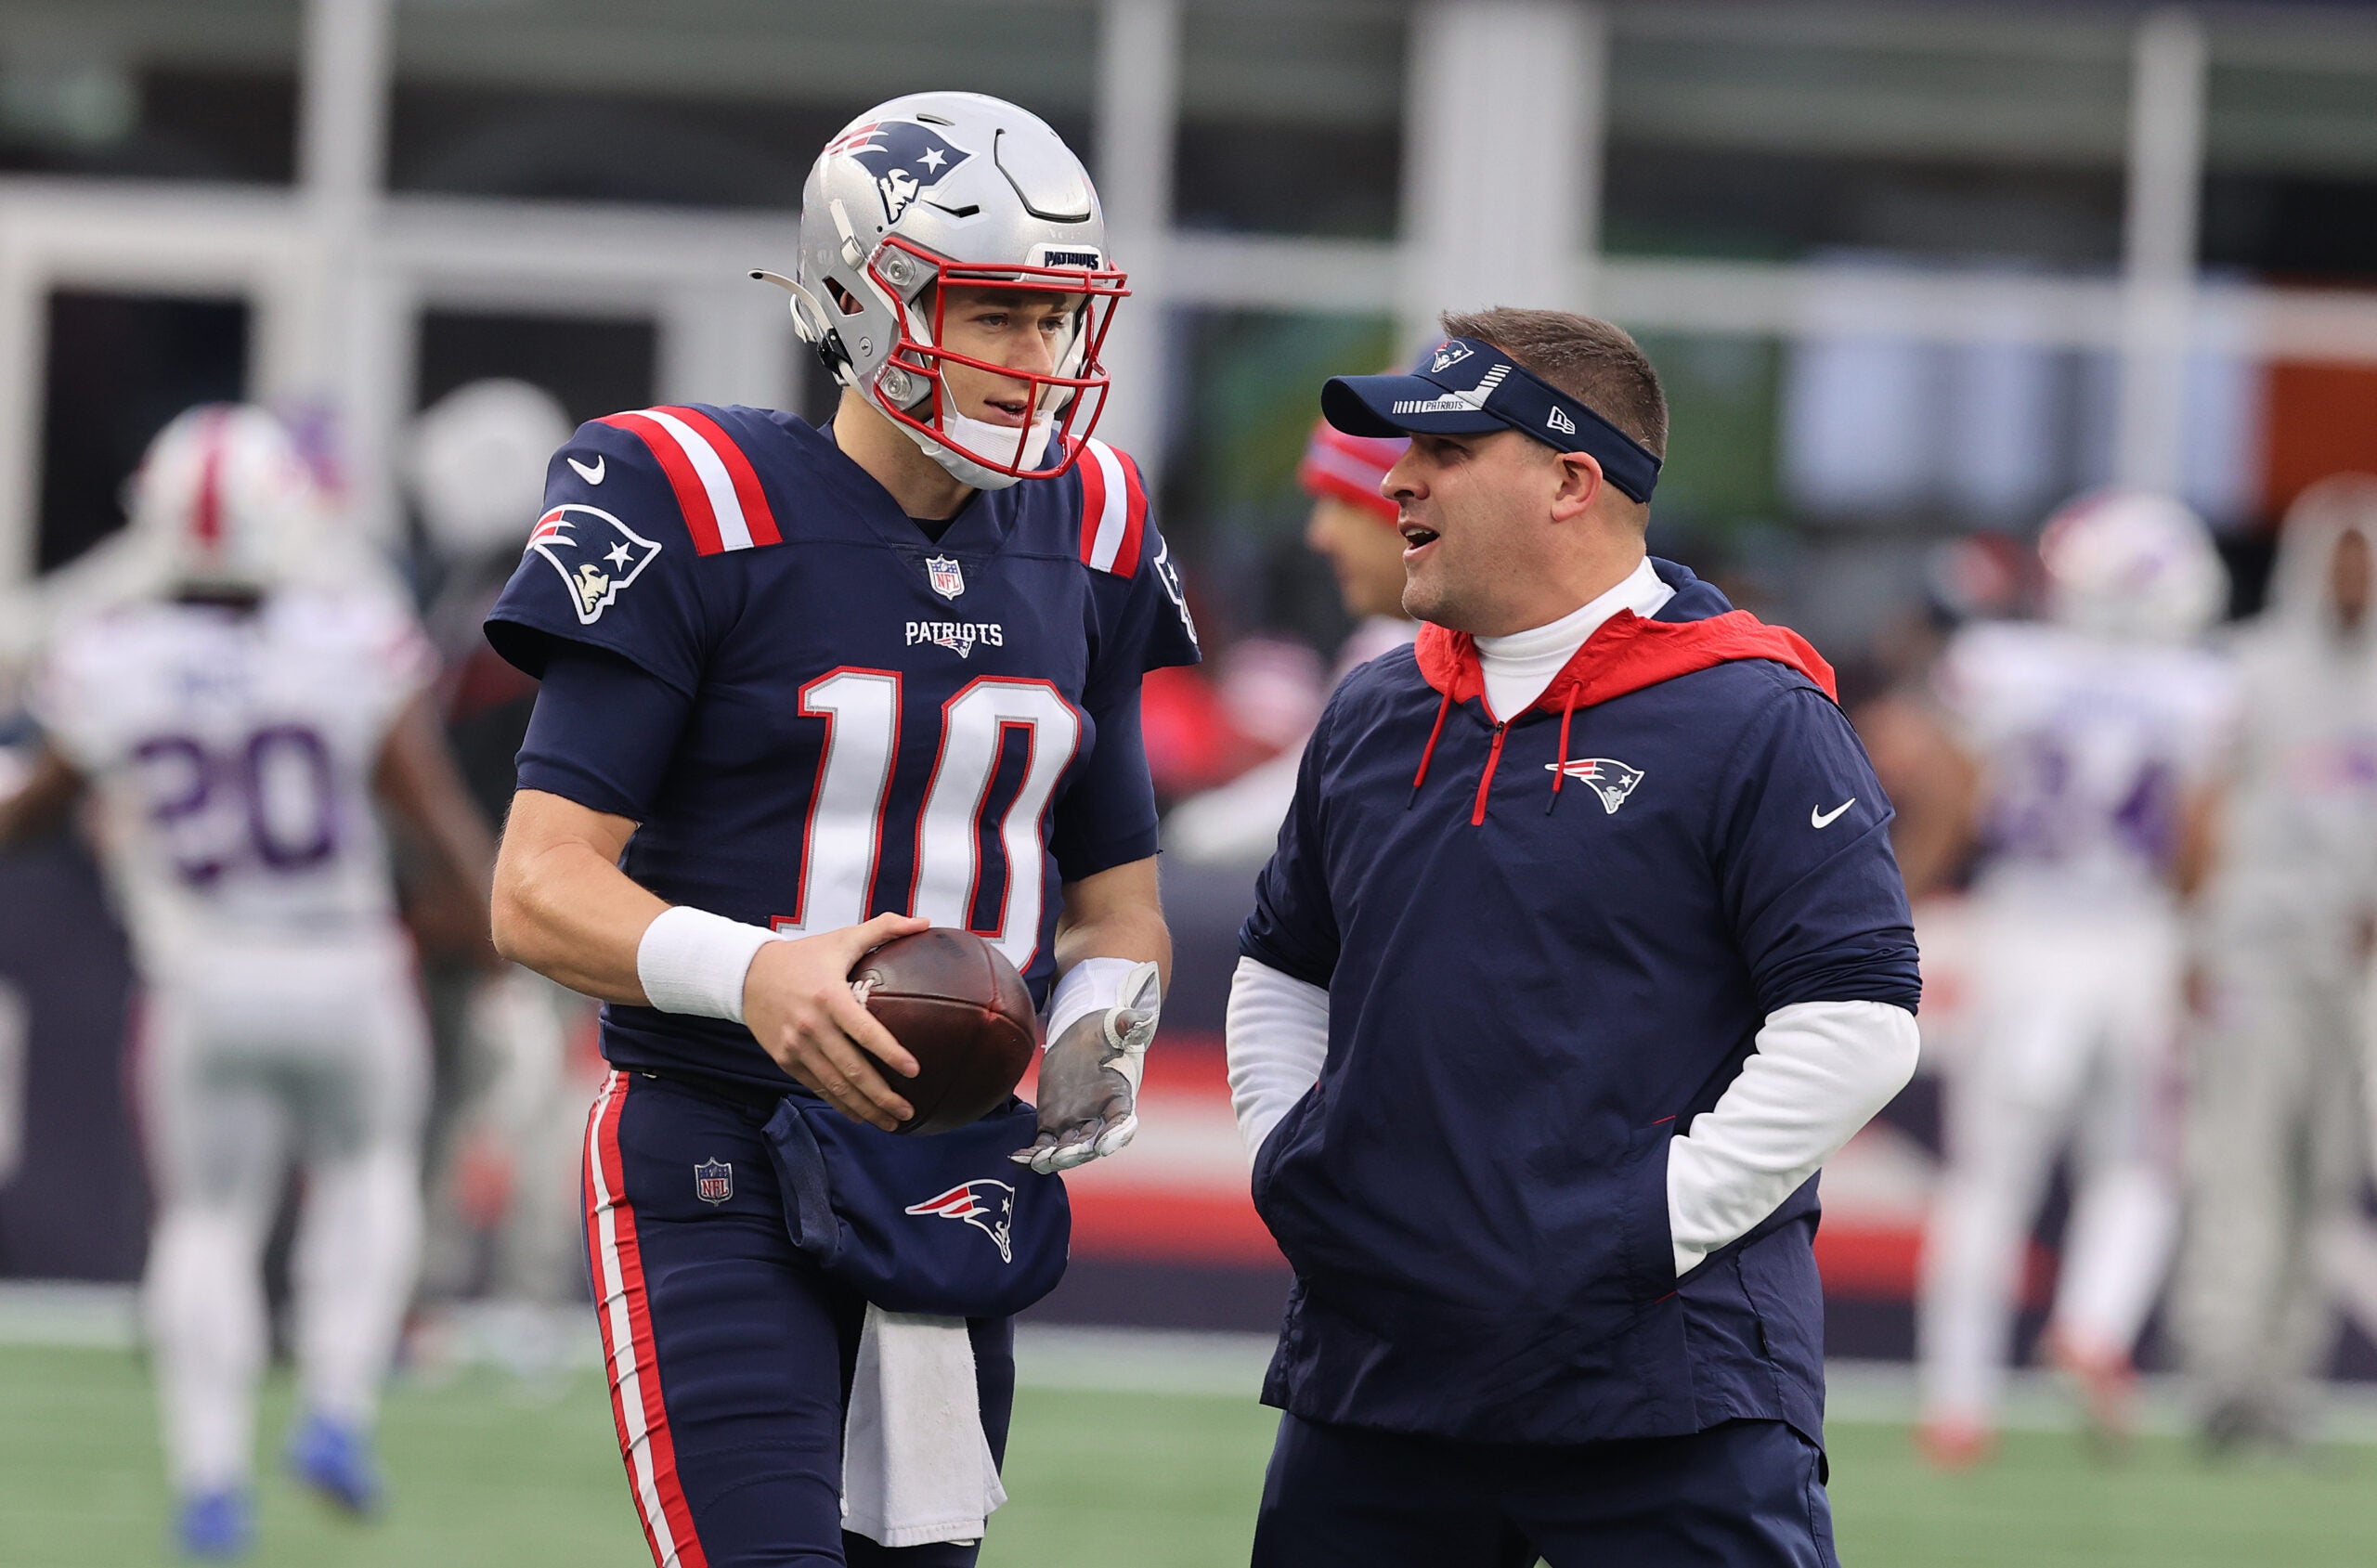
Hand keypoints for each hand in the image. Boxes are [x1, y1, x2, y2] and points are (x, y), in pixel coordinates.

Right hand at [744, 912, 928, 1129]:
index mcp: (830, 997)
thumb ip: (884, 927)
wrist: (748, 974)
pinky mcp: (786, 1060)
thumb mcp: (842, 937)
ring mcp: (797, 1047)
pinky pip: (818, 1087)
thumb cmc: (805, 956)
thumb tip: (925, 921)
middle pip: (851, 1070)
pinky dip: (840, 1104)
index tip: (915, 1070)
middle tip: (909, 1110)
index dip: (890, 1052)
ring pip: (835, 1086)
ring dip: (864, 1109)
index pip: (865, 1031)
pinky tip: (861, 1116)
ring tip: (893, 1123)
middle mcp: (812, 1026)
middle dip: (882, 1096)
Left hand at [1012, 961, 1159, 1173]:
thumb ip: (1130, 1023)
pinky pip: (1043, 1143)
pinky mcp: (1053, 1123)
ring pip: (1067, 1148)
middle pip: (1092, 1142)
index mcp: (1118, 1096)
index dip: (1116, 1136)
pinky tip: (1017, 1159)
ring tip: (1038, 1161)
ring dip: (1054, 1157)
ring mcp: (1075, 1123)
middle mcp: (1098, 1116)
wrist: (1080, 1039)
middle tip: (1062, 1156)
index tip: (1104, 1146)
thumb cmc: (1104, 1030)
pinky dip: (1032, 1154)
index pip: (1122, 1121)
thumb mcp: (1116, 1023)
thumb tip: (1144, 1020)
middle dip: (1078, 1152)